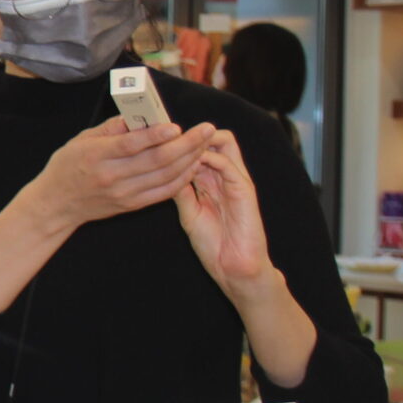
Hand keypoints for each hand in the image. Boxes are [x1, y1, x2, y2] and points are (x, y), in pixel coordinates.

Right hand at [33, 117, 217, 228]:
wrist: (56, 204)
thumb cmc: (67, 166)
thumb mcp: (81, 140)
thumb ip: (111, 127)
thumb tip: (139, 114)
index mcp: (96, 156)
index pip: (131, 145)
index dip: (155, 135)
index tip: (176, 126)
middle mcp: (112, 177)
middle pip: (156, 161)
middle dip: (186, 144)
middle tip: (205, 130)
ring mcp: (124, 194)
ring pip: (165, 176)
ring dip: (190, 159)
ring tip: (205, 143)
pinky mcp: (131, 205)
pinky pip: (163, 192)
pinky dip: (182, 179)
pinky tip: (193, 164)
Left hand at [173, 130, 274, 292]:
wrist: (234, 267)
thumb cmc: (213, 244)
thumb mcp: (189, 213)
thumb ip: (181, 192)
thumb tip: (163, 173)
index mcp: (212, 181)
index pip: (200, 150)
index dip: (181, 143)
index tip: (158, 138)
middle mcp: (225, 176)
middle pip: (214, 139)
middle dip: (191, 134)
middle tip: (168, 136)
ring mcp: (236, 180)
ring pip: (223, 143)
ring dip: (198, 141)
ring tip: (177, 145)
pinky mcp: (244, 189)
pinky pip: (227, 164)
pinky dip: (207, 158)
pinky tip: (190, 162)